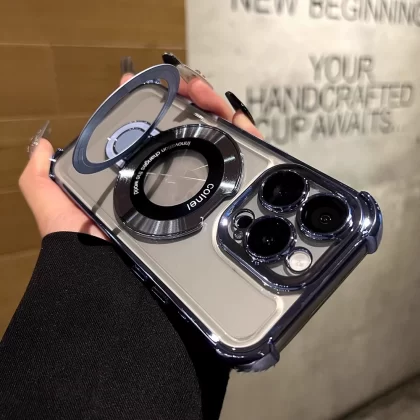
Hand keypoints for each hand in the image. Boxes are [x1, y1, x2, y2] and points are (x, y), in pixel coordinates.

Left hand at [20, 64, 261, 239]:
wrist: (118, 283)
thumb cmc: (88, 245)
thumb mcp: (56, 209)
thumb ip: (40, 179)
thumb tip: (41, 145)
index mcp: (137, 170)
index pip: (152, 124)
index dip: (160, 97)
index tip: (164, 82)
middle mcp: (167, 175)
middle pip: (188, 126)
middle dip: (196, 98)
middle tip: (198, 91)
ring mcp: (194, 187)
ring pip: (214, 139)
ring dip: (219, 112)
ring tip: (216, 102)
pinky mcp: (216, 200)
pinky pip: (237, 163)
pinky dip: (244, 139)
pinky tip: (239, 125)